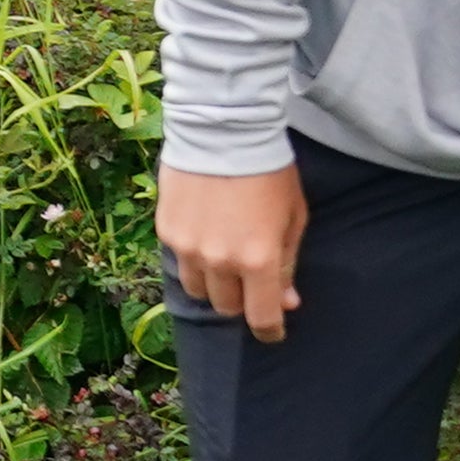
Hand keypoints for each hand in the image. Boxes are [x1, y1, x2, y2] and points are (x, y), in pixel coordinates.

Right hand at [159, 160, 307, 339]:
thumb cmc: (269, 172)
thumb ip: (287, 263)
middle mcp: (220, 261)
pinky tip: (205, 233)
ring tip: (225, 258)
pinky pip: (180, 262)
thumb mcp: (292, 217)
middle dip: (243, 300)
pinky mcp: (167, 231)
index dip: (269, 331)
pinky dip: (195, 258)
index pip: (260, 317)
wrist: (224, 129)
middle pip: (227, 308)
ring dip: (215, 284)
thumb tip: (286, 302)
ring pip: (199, 290)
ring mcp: (188, 248)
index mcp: (258, 260)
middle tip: (251, 278)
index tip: (272, 331)